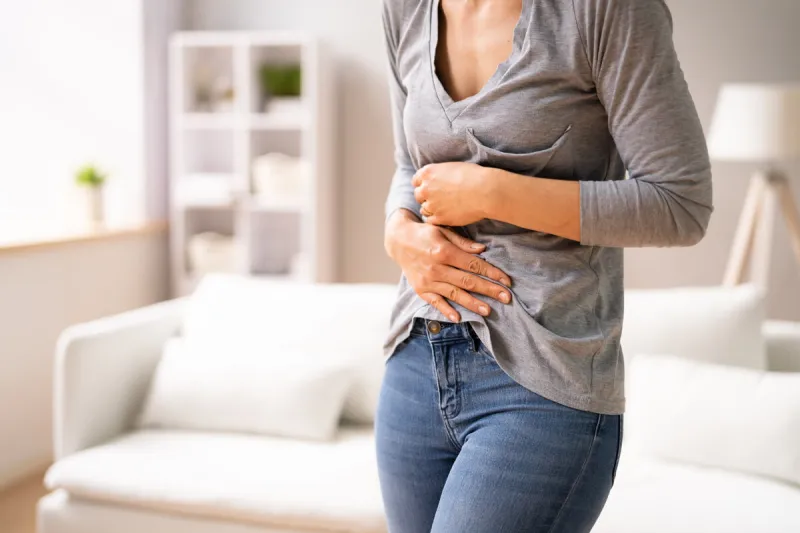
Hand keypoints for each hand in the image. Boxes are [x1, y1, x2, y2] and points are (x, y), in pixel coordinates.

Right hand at [385, 209, 511, 321]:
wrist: (398, 241)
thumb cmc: (425, 234)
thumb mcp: (443, 230)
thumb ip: (462, 243)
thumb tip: (482, 250)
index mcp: (444, 251)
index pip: (473, 265)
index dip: (492, 273)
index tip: (506, 281)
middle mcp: (436, 268)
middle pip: (467, 281)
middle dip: (488, 290)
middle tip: (506, 298)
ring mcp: (428, 281)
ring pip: (454, 294)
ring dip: (472, 303)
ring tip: (488, 310)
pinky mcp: (421, 289)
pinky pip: (435, 302)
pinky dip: (446, 311)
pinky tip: (458, 318)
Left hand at [413, 162, 493, 225]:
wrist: (485, 191)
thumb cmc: (474, 175)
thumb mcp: (451, 167)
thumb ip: (438, 174)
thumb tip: (435, 179)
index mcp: (427, 173)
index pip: (416, 181)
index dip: (424, 185)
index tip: (432, 188)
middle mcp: (425, 189)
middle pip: (418, 195)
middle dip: (427, 197)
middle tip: (440, 199)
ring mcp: (431, 205)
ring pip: (424, 209)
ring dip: (431, 209)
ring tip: (445, 207)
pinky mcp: (439, 218)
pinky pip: (430, 221)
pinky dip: (436, 219)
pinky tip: (446, 215)